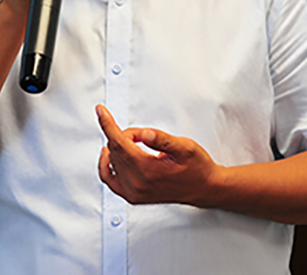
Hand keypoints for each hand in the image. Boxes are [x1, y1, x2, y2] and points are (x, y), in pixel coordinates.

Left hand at [96, 105, 220, 205]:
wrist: (205, 188)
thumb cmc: (197, 168)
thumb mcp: (184, 147)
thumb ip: (162, 139)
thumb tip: (145, 133)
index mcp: (147, 171)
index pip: (119, 143)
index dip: (108, 124)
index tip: (101, 111)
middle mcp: (137, 184)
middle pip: (115, 150)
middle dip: (125, 135)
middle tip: (144, 134)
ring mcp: (134, 192)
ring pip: (112, 162)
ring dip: (119, 148)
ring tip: (139, 144)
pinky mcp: (133, 196)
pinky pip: (109, 179)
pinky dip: (106, 165)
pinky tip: (109, 156)